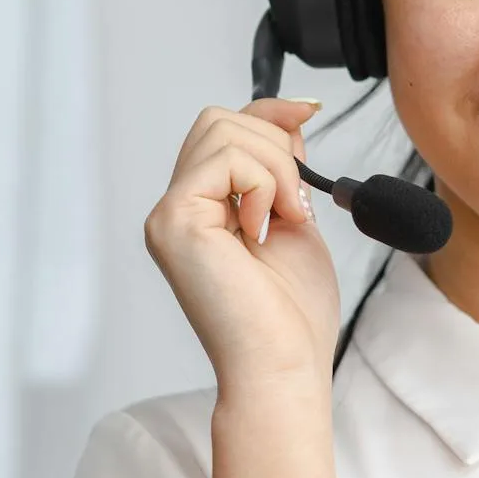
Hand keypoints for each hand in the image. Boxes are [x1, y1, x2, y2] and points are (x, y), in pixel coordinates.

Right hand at [143, 98, 339, 394]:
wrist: (282, 365)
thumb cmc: (290, 316)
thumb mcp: (294, 219)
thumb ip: (283, 171)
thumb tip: (290, 117)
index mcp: (202, 211)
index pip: (222, 131)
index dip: (267, 112)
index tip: (308, 112)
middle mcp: (177, 210)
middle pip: (218, 120)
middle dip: (274, 145)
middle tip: (295, 204)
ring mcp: (169, 215)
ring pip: (223, 131)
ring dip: (273, 167)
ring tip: (284, 219)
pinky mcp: (174, 221)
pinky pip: (225, 159)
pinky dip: (261, 184)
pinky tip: (266, 228)